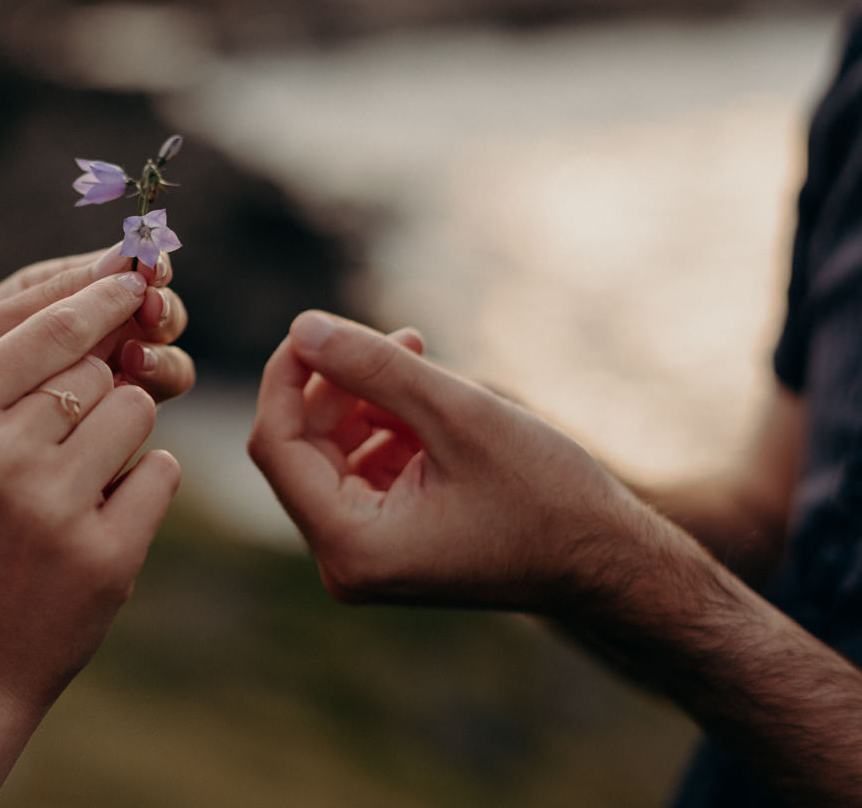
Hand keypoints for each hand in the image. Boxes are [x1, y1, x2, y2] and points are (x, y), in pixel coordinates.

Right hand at [0, 270, 179, 715]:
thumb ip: (16, 374)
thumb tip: (116, 291)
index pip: (52, 327)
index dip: (102, 301)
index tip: (134, 281)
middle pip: (100, 369)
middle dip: (99, 394)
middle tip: (60, 452)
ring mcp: (52, 505)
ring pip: (138, 410)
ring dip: (124, 438)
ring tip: (75, 489)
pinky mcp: (104, 554)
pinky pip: (162, 471)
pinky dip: (142, 490)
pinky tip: (96, 527)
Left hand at [247, 310, 645, 611]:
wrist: (610, 561)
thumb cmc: (548, 496)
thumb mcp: (459, 415)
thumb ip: (374, 368)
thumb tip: (302, 327)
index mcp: (351, 547)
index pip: (276, 445)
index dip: (286, 376)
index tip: (317, 326)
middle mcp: (345, 561)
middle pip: (301, 446)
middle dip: (340, 384)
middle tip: (402, 340)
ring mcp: (365, 554)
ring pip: (333, 451)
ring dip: (368, 399)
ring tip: (426, 362)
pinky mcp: (389, 541)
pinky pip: (363, 468)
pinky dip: (388, 426)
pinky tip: (432, 402)